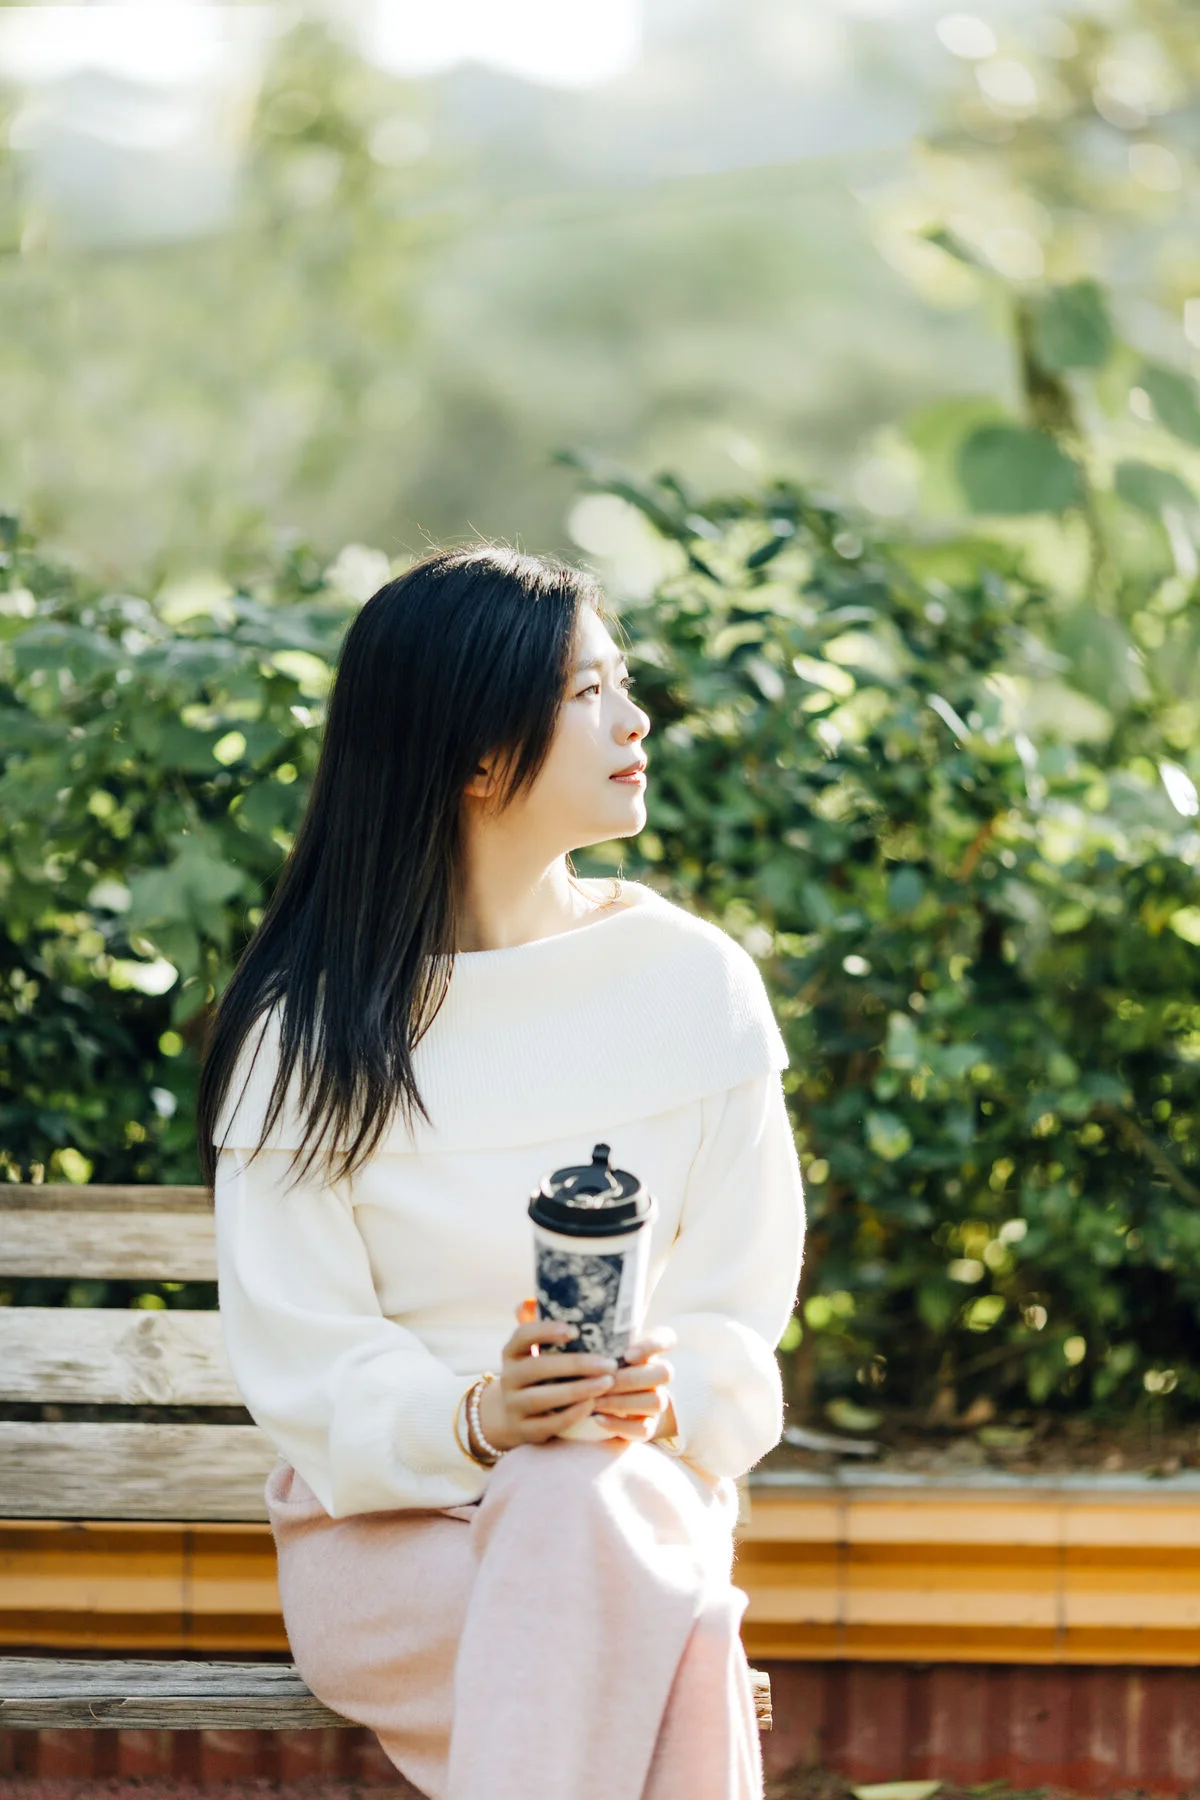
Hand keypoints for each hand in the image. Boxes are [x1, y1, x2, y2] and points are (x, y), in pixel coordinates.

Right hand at [475, 1299, 617, 1452]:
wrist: (509, 1417)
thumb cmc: (535, 1374)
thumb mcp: (531, 1351)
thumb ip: (537, 1325)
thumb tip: (534, 1298)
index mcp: (512, 1353)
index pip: (522, 1336)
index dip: (545, 1331)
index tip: (575, 1329)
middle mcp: (509, 1378)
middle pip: (537, 1368)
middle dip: (575, 1365)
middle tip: (608, 1363)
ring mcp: (514, 1406)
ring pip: (542, 1398)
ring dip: (577, 1390)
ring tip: (607, 1383)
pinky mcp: (524, 1430)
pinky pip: (548, 1423)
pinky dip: (571, 1414)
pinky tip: (592, 1405)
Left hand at [590, 1325, 677, 1443]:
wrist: (603, 1400)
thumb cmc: (597, 1365)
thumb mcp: (599, 1348)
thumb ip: (599, 1337)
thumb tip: (575, 1325)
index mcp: (651, 1349)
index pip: (667, 1338)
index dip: (653, 1346)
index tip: (628, 1354)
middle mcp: (658, 1375)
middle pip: (665, 1373)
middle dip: (631, 1378)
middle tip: (605, 1381)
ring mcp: (655, 1401)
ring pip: (656, 1401)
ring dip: (623, 1401)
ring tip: (596, 1401)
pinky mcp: (648, 1427)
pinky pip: (644, 1429)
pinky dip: (619, 1424)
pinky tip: (597, 1418)